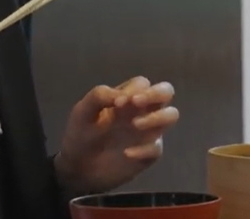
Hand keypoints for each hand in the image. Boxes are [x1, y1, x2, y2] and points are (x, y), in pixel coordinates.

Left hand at [54, 76, 178, 194]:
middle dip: (157, 93)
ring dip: (157, 117)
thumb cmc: (81, 133)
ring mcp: (147, 132)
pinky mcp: (148, 154)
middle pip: (166, 91)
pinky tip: (126, 153)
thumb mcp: (82, 111)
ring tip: (135, 125)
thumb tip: (121, 95)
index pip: (142, 83)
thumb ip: (99, 96)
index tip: (117, 104)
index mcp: (126, 98)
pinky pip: (157, 147)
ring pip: (171, 115)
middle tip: (136, 103)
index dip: (134, 89)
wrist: (78, 167)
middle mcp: (141, 111)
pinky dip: (144, 149)